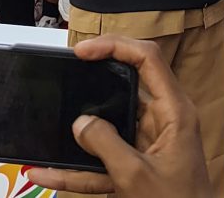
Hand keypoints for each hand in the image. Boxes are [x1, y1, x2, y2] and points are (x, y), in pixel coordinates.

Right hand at [28, 35, 212, 197]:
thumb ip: (107, 146)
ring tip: (52, 114)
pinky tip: (48, 170)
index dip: (116, 46)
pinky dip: (77, 167)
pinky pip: (103, 159)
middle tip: (70, 68)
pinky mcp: (138, 164)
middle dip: (97, 74)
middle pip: (129, 82)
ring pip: (111, 122)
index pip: (148, 59)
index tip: (84, 50)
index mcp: (175, 110)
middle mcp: (164, 118)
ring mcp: (150, 141)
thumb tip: (81, 123)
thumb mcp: (138, 177)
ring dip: (81, 127)